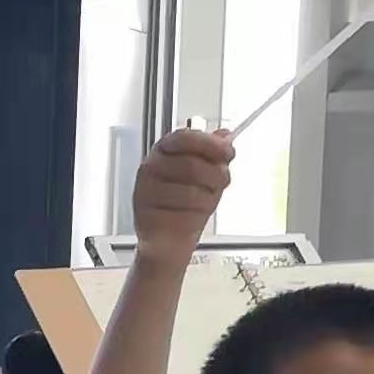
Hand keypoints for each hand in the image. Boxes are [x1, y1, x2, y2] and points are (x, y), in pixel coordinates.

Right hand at [129, 128, 235, 269]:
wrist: (171, 239)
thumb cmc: (187, 204)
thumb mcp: (206, 173)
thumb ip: (214, 152)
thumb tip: (225, 134)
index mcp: (164, 151)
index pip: (184, 137)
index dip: (209, 144)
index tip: (227, 152)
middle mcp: (151, 167)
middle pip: (193, 164)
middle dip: (216, 175)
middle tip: (220, 183)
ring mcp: (146, 190)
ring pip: (192, 189)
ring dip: (208, 197)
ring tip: (205, 201)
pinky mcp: (147, 213)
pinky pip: (183, 209)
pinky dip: (196, 213)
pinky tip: (193, 214)